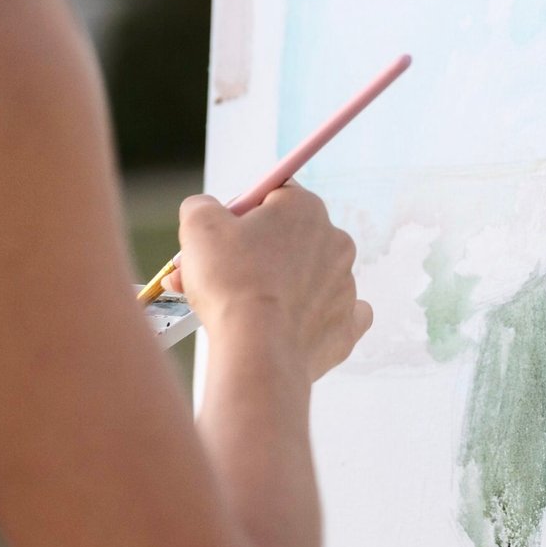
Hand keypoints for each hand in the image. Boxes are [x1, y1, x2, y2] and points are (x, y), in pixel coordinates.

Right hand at [171, 185, 372, 381]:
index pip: (272, 195)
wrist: (258, 351)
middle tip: (215, 276)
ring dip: (275, 286)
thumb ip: (202, 205)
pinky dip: (311, 318)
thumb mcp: (198, 224)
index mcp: (305, 208)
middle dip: (251, 254)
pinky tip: (291, 323)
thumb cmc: (231, 283)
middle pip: (288, 238)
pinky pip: (332, 313)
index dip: (241, 213)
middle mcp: (334, 241)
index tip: (220, 236)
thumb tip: (205, 209)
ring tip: (236, 308)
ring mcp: (345, 285)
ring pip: (306, 277)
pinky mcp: (347, 325)